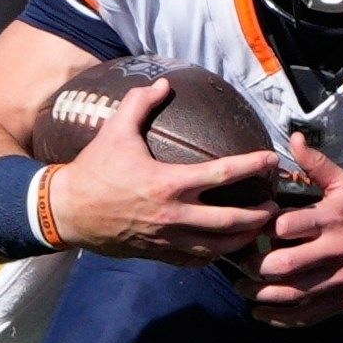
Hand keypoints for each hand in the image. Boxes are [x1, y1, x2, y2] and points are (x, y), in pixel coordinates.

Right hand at [44, 79, 280, 265]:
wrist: (68, 212)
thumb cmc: (93, 170)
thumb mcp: (115, 130)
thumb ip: (141, 104)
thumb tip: (165, 82)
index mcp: (168, 183)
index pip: (222, 175)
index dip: (252, 166)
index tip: (272, 160)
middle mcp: (173, 215)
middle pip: (230, 220)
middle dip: (259, 215)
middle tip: (275, 206)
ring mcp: (167, 239)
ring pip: (218, 246)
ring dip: (244, 239)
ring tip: (260, 229)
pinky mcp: (159, 254)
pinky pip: (196, 260)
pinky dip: (216, 254)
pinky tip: (227, 246)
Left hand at [247, 135, 342, 326]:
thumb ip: (317, 164)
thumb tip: (294, 139)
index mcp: (333, 218)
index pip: (287, 226)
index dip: (263, 227)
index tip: (252, 227)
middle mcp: (336, 251)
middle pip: (285, 265)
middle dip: (256, 266)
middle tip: (240, 263)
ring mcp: (340, 280)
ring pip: (293, 295)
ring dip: (261, 295)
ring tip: (242, 289)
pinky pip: (309, 316)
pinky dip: (282, 319)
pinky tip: (262, 313)